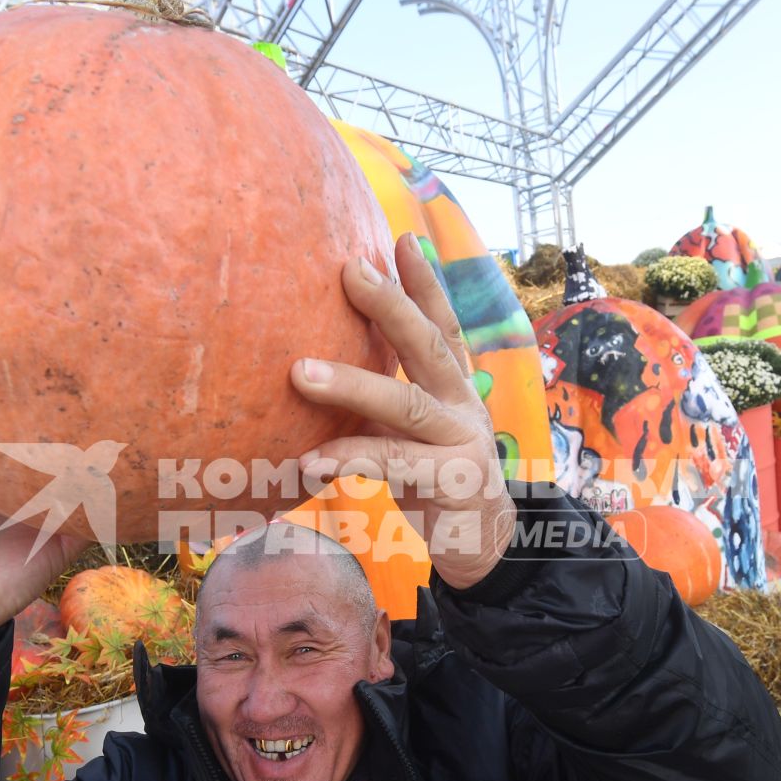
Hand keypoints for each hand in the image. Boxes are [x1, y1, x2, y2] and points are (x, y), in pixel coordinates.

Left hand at [291, 232, 516, 589]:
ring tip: (299, 372)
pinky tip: (307, 461)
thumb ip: (385, 394)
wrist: (481, 543)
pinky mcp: (451, 484)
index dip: (426, 282)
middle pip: (428, 346)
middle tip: (351, 269)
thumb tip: (316, 358)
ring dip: (351, 384)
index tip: (403, 237)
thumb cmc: (433, 477)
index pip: (444, 324)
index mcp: (457, 386)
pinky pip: (392, 466)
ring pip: (405, 404)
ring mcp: (461, 443)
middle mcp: (464, 405)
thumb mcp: (413, 428)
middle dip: (391, 305)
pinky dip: (348, 459)